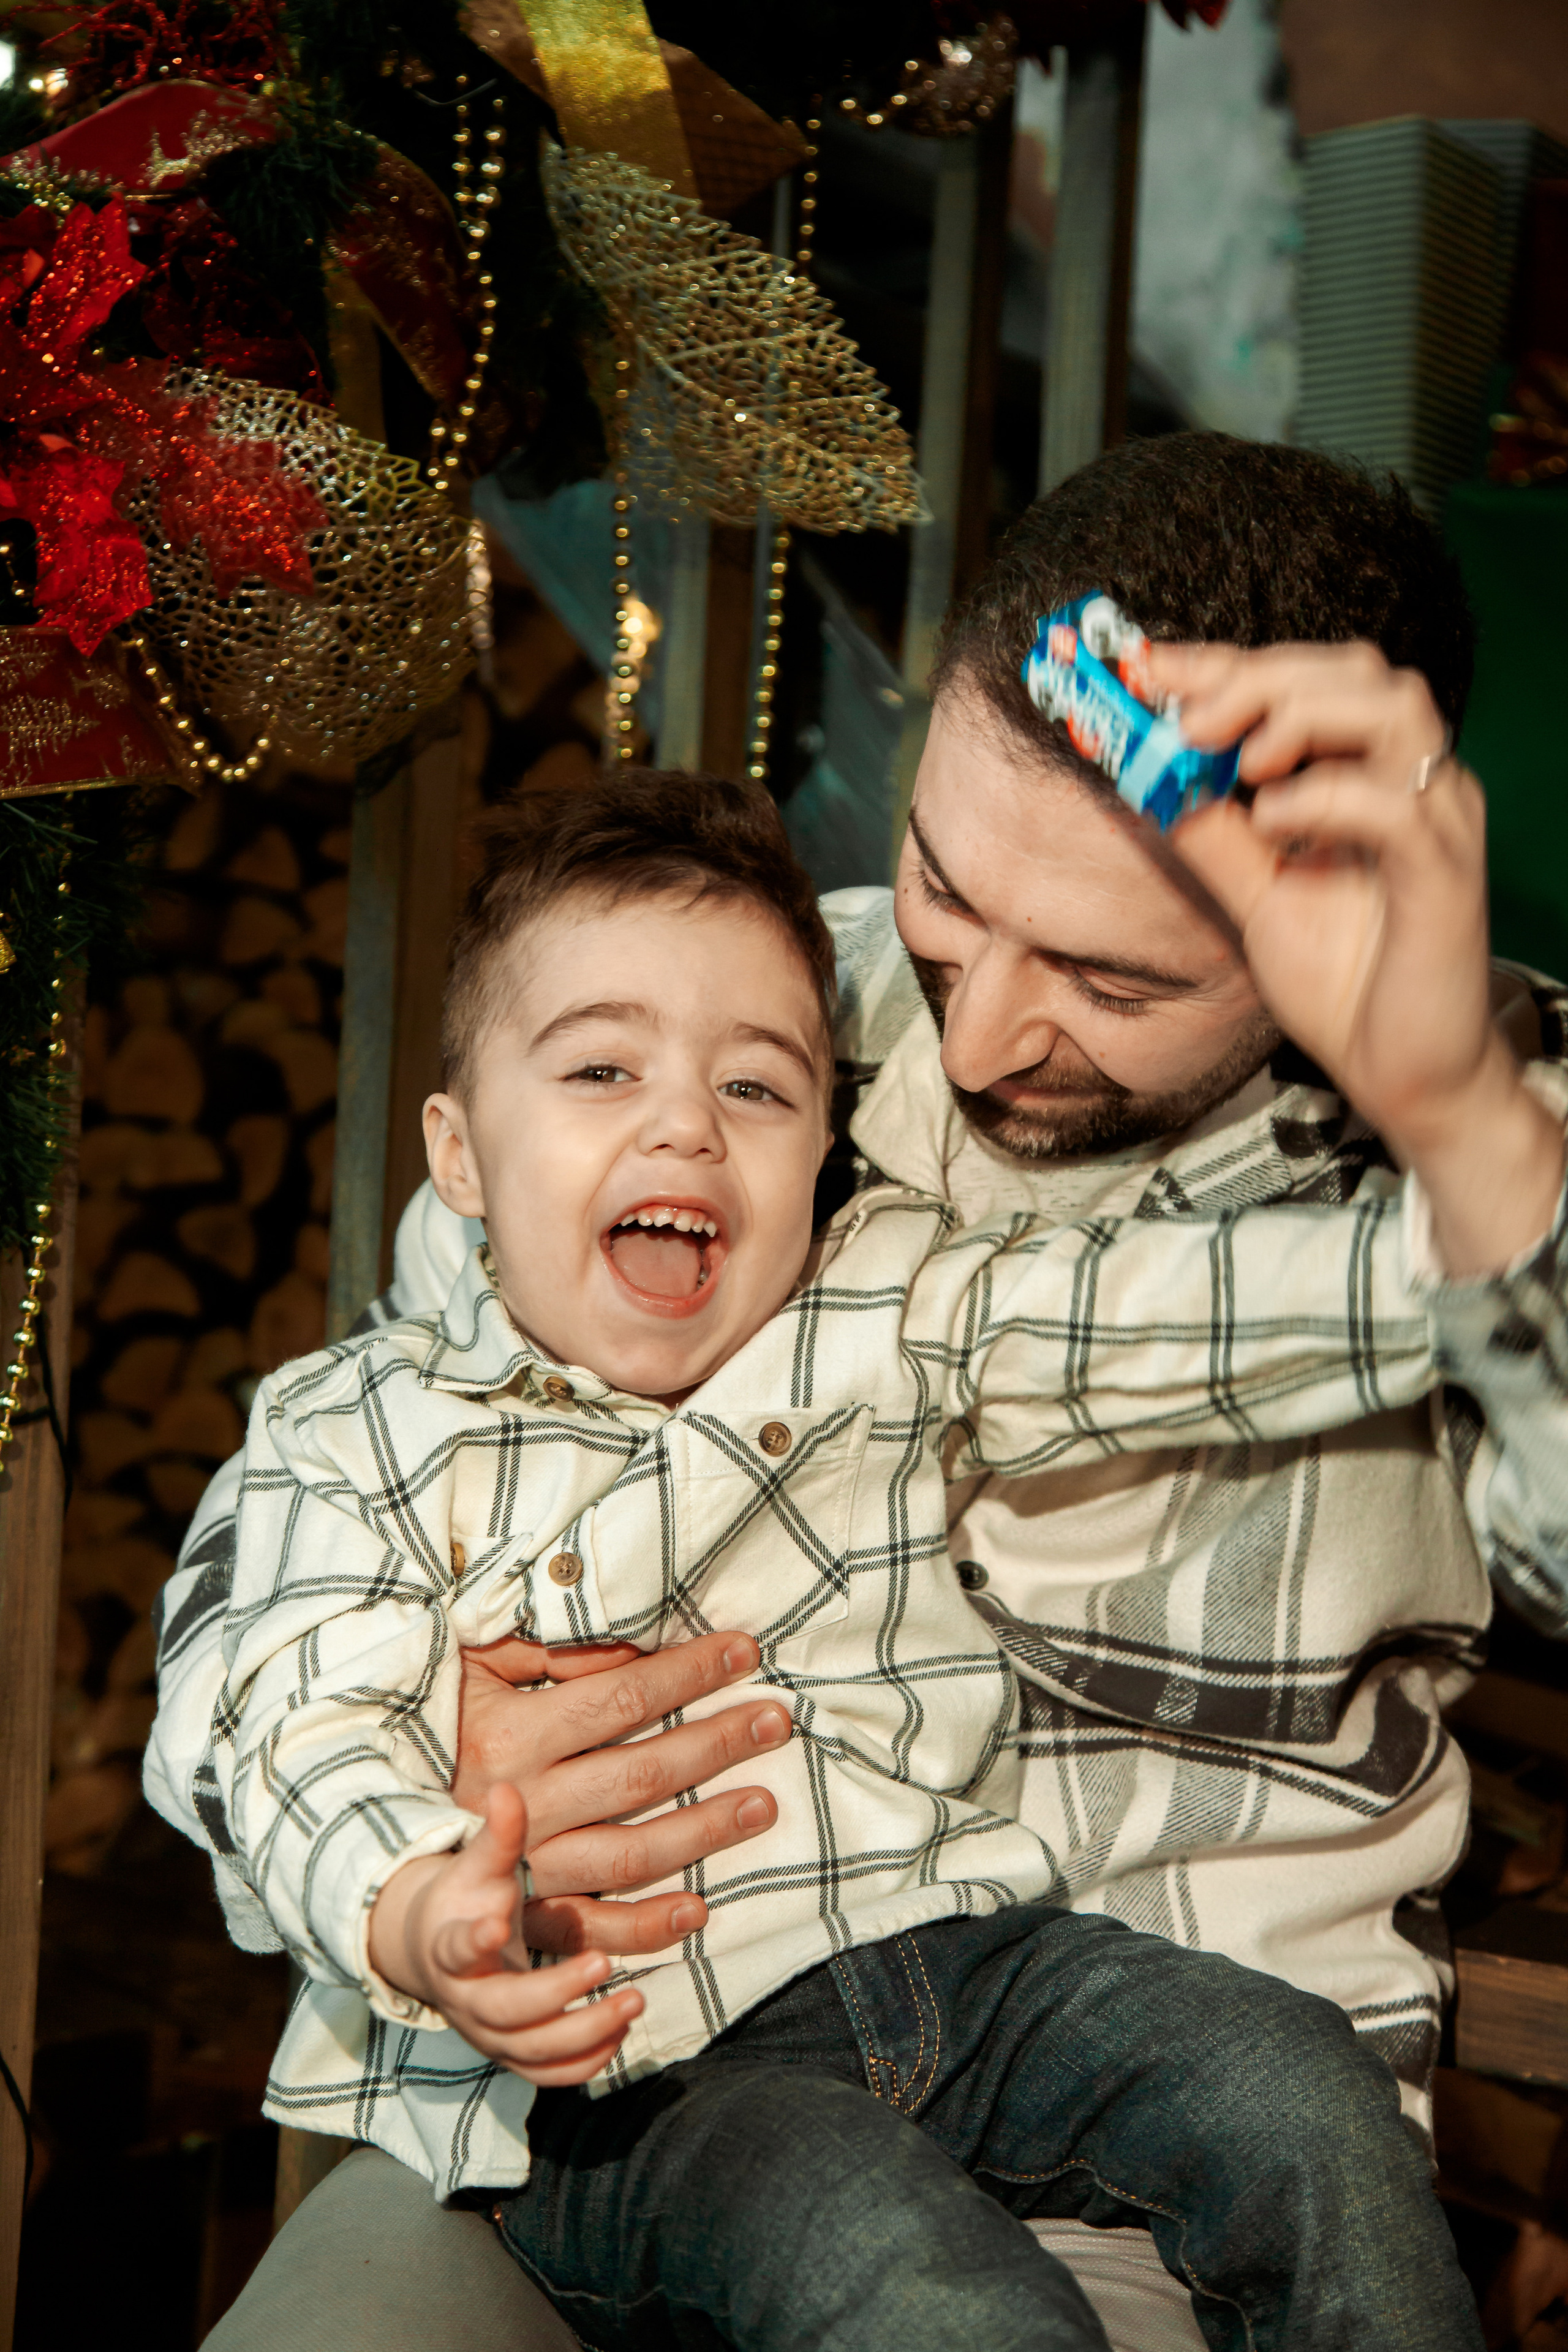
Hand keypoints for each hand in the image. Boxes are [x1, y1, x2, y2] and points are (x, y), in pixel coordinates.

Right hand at [368, 1784, 643, 2084]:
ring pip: (533, 2051)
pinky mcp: (514, 2055)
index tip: (495, 1924)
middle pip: (506, 2011)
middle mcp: (467, 2000)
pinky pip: (548, 2074)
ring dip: (585, 2030)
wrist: (439, 1952)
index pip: (456, 1951)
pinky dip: (585, 2062)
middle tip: (603, 1963)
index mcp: (452, 1948)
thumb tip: (506, 1787)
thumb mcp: (478, 1866)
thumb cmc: (468, 1899)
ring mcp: (491, 2035)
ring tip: (635, 2001)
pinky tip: (622, 2033)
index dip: (473, 1942)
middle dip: (554, 1993)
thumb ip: (498, 1834)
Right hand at [455, 1629, 790, 1958]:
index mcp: (510, 1736)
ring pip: (629, 1853)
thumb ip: (547, 1651)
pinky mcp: (527, 1917)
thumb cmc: (447, 1728)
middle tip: (777, 1721)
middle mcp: (522, 1805)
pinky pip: (594, 1929)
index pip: (620, 1698)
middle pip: (638, 1773)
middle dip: (715, 1743)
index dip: (687, 1674)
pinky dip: (647, 1928)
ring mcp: (527, 1868)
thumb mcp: (477, 1670)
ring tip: (765, 1804)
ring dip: (703, 1830)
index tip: (745, 1653)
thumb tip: (629, 1644)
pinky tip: (700, 1911)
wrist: (381, 1826)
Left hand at [1151, 639, 1563, 1274]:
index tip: (1144, 666)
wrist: (1405, 1076)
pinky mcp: (1447, 876)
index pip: (1303, 681)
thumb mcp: (1255, 899)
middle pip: (1354, 670)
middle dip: (1257, 676)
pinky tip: (1273, 822)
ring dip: (1301, 715)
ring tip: (1240, 759)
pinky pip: (1396, 808)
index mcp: (1369, 775)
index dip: (1222, 663)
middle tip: (1184, 714)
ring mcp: (1438, 822)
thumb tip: (1146, 777)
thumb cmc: (1346, 982)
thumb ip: (1212, 836)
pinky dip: (1327, 798)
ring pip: (1394, 708)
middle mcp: (1413, 782)